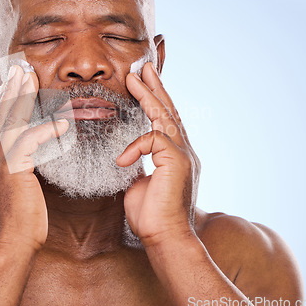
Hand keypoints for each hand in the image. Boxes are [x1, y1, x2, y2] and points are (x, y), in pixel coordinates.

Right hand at [0, 65, 68, 251]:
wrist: (10, 247)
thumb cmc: (18, 224)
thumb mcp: (13, 192)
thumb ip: (16, 173)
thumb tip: (26, 164)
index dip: (5, 104)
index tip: (14, 85)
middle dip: (9, 91)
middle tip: (19, 69)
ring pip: (9, 122)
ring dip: (20, 97)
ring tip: (29, 76)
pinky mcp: (11, 171)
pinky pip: (28, 143)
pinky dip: (45, 131)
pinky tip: (62, 124)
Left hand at [117, 62, 200, 247]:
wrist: (164, 238)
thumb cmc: (151, 215)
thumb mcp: (140, 183)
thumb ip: (138, 165)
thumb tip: (126, 157)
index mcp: (175, 156)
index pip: (165, 122)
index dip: (155, 101)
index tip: (143, 84)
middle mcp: (184, 151)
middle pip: (169, 111)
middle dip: (155, 87)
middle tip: (144, 67)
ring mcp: (184, 155)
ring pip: (166, 116)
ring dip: (148, 95)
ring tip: (134, 77)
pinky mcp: (178, 160)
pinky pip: (153, 139)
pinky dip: (134, 146)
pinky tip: (122, 160)